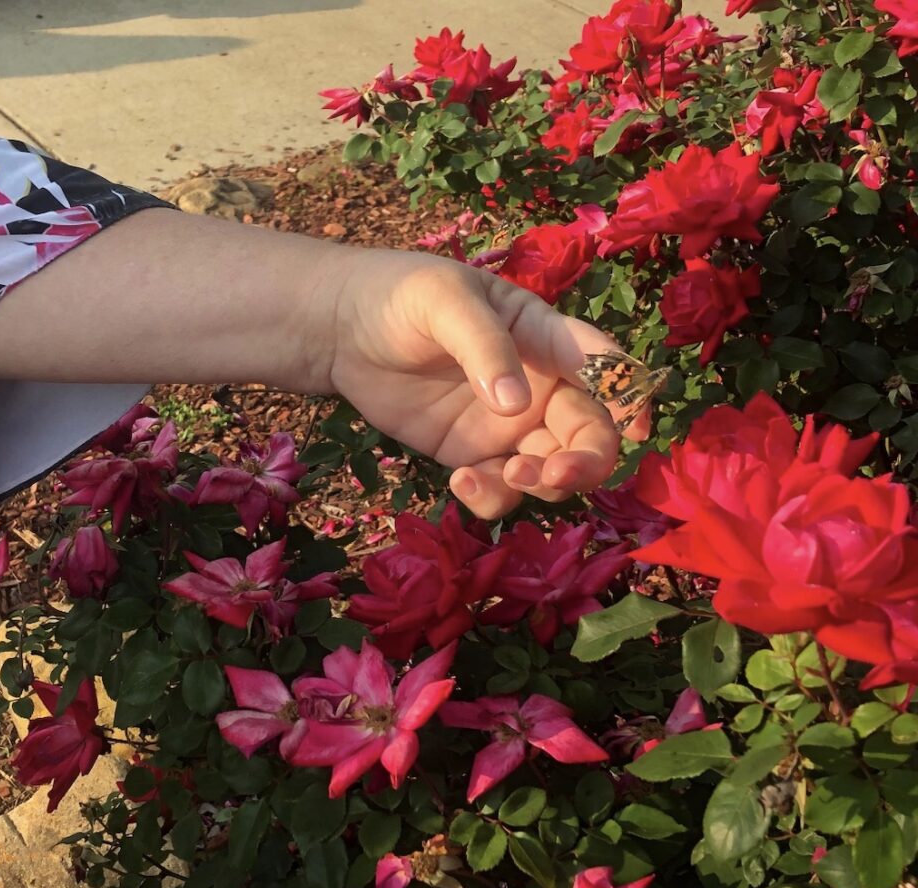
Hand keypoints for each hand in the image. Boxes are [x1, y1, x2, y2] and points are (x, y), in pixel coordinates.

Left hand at [326, 249, 648, 518]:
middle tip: (555, 473)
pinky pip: (501, 488)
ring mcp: (507, 426)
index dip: (630, 396)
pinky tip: (461, 483)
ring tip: (501, 474)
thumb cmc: (402, 297)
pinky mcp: (472, 456)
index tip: (638, 428)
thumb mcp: (444, 302)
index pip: (602, 367)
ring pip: (551, 468)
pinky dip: (493, 497)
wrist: (342, 330)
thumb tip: (514, 407)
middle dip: (584, 460)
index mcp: (545, 337)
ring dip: (541, 483)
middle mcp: (539, 386)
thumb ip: (484, 347)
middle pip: (589, 432)